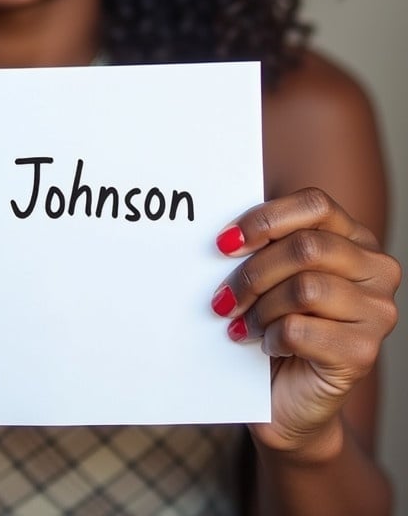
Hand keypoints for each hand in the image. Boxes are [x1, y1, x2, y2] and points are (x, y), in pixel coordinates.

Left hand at [210, 188, 400, 454]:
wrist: (289, 397)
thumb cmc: (279, 324)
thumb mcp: (275, 274)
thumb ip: (266, 244)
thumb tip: (227, 230)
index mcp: (355, 238)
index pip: (315, 204)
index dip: (266, 219)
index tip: (225, 243)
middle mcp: (377, 270)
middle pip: (306, 247)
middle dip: (254, 272)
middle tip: (224, 297)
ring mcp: (377, 312)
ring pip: (304, 288)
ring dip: (260, 308)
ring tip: (243, 324)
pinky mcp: (362, 352)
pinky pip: (301, 330)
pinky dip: (271, 337)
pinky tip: (267, 345)